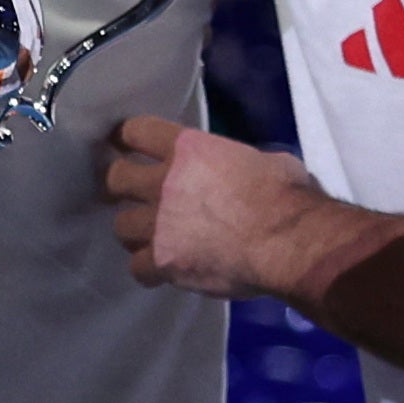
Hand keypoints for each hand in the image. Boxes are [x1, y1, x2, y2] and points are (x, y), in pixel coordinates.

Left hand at [105, 113, 352, 304]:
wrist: (287, 241)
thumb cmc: (285, 195)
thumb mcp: (264, 161)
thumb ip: (236, 164)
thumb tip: (244, 173)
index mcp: (188, 150)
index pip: (137, 131)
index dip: (127, 137)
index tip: (124, 144)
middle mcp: (163, 183)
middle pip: (116, 178)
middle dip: (119, 186)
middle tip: (129, 194)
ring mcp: (159, 224)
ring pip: (121, 226)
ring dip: (134, 231)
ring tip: (149, 237)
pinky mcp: (163, 261)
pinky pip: (137, 268)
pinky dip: (148, 270)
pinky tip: (161, 271)